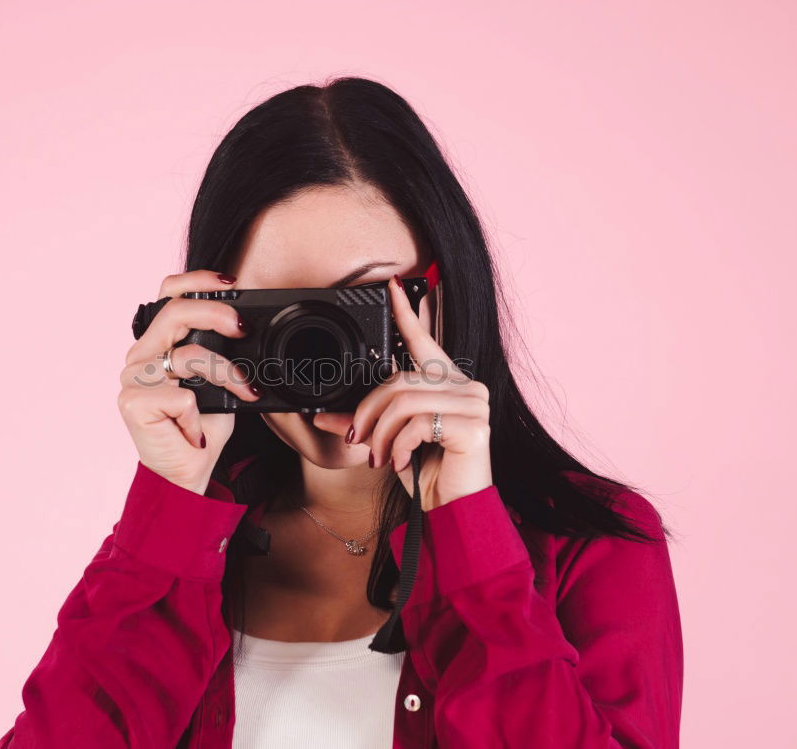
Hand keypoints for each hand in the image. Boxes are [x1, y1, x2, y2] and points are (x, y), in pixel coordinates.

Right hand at [117, 270, 260, 493]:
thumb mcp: (218, 379)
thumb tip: (244, 324)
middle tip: (242, 329)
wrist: (189, 472)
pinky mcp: (133, 403)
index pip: (168, 294)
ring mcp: (133, 378)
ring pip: (186, 355)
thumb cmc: (202, 426)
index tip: (232, 285)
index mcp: (158, 344)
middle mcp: (141, 356)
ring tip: (241, 391)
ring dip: (225, 374)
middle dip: (217, 315)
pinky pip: (181, 395)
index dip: (197, 280)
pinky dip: (198, 414)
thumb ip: (219, 349)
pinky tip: (193, 430)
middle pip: (175, 312)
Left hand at [313, 274, 492, 510]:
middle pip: (399, 380)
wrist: (452, 511)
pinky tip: (403, 463)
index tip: (391, 285)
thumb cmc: (427, 475)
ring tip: (381, 457)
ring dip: (382, 433)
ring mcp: (474, 404)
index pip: (424, 340)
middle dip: (369, 411)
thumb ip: (363, 424)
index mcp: (445, 383)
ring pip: (404, 401)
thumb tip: (322, 416)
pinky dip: (400, 445)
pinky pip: (419, 422)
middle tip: (358, 439)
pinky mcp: (474, 425)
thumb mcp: (389, 443)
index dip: (406, 311)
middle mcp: (465, 386)